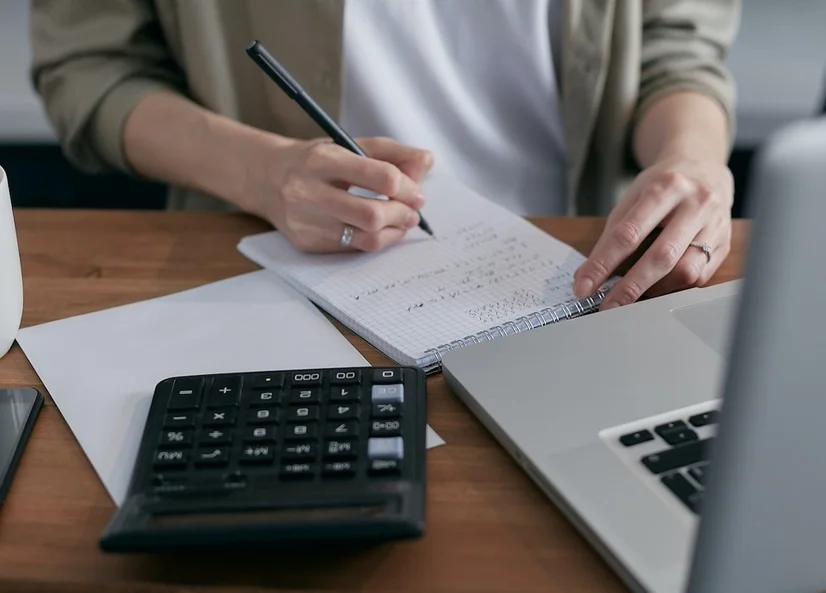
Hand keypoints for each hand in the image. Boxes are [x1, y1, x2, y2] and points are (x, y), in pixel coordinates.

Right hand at [248, 136, 432, 252]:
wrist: (267, 179)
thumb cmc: (317, 161)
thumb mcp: (349, 144)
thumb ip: (392, 153)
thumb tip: (426, 162)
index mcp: (323, 160)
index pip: (380, 176)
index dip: (407, 186)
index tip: (417, 192)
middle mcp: (308, 192)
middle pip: (372, 214)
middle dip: (402, 214)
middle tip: (412, 212)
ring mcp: (305, 221)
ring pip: (365, 238)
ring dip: (393, 232)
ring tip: (401, 221)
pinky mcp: (306, 243)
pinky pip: (353, 248)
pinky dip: (374, 240)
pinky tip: (379, 229)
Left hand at [573, 155, 733, 308]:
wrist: (703, 168)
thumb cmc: (662, 185)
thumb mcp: (633, 197)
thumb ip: (613, 234)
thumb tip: (590, 274)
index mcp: (665, 187)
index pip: (628, 234)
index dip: (603, 264)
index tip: (584, 286)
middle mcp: (696, 204)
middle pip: (661, 256)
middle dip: (630, 287)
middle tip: (608, 306)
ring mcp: (716, 225)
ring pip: (685, 271)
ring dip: (654, 290)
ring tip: (634, 294)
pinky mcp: (726, 243)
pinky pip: (699, 276)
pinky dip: (674, 286)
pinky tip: (659, 285)